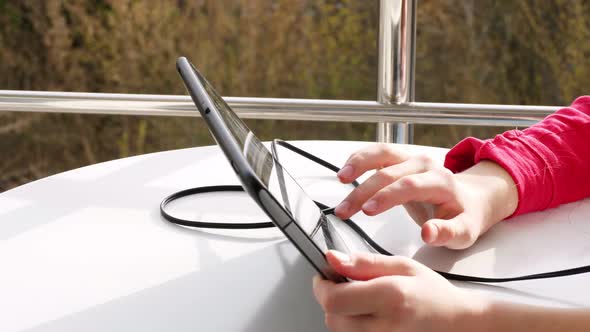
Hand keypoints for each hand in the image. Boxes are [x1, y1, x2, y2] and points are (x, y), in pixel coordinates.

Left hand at [313, 251, 483, 331]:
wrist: (459, 323)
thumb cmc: (435, 295)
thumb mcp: (402, 266)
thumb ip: (364, 262)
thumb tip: (334, 258)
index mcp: (391, 297)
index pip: (334, 299)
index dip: (322, 287)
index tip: (325, 276)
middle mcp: (387, 325)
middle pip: (332, 317)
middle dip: (332, 299)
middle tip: (345, 286)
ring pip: (340, 330)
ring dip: (343, 313)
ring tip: (364, 302)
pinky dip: (354, 326)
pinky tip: (370, 315)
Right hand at [334, 143, 516, 248]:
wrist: (467, 200)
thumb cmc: (462, 217)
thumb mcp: (463, 233)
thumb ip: (446, 234)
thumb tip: (427, 233)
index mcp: (441, 182)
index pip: (409, 185)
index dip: (387, 196)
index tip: (367, 210)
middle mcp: (425, 165)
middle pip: (389, 172)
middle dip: (363, 191)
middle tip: (345, 211)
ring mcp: (411, 159)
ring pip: (381, 153)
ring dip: (358, 164)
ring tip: (341, 179)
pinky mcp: (399, 159)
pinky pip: (377, 153)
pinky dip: (359, 159)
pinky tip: (346, 171)